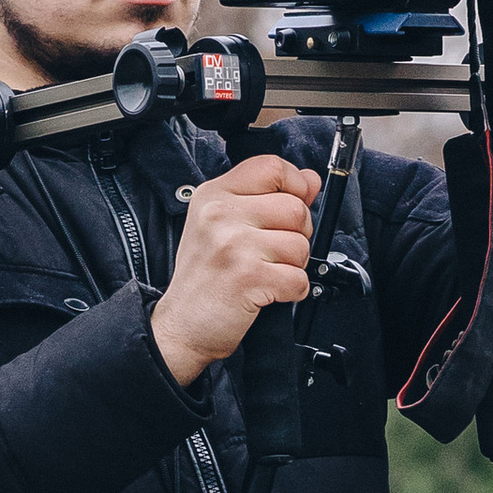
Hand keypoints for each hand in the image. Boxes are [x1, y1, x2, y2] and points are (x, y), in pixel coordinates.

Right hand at [150, 151, 320, 384]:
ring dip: (294, 266)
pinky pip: (298, 279)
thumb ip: (266, 197)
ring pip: (300, 245)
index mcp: (214, 195)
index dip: (295, 185)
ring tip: (267, 272)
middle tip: (273, 252)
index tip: (294, 202)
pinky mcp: (248, 277)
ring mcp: (233, 245)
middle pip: (295, 208)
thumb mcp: (223, 224)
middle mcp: (220, 215)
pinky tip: (268, 291)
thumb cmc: (204, 277)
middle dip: (297, 234)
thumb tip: (310, 180)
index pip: (272, 167)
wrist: (182, 325)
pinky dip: (293, 291)